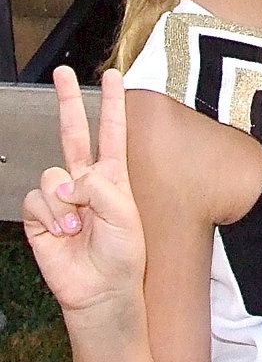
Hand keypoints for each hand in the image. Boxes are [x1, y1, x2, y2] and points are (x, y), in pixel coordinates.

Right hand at [22, 68, 145, 314]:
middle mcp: (85, 181)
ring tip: (79, 226)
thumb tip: (70, 180)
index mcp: (113, 175)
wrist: (102, 288)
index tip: (112, 75)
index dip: (110, 104)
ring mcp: (61, 198)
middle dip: (67, 101)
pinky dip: (51, 217)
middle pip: (72, 132)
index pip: (112, 131)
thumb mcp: (125, 215)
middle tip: (61, 73)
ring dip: (65, 203)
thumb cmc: (121, 254)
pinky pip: (36, 201)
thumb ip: (101, 188)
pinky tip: (63, 233)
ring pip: (51, 176)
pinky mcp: (40, 216)